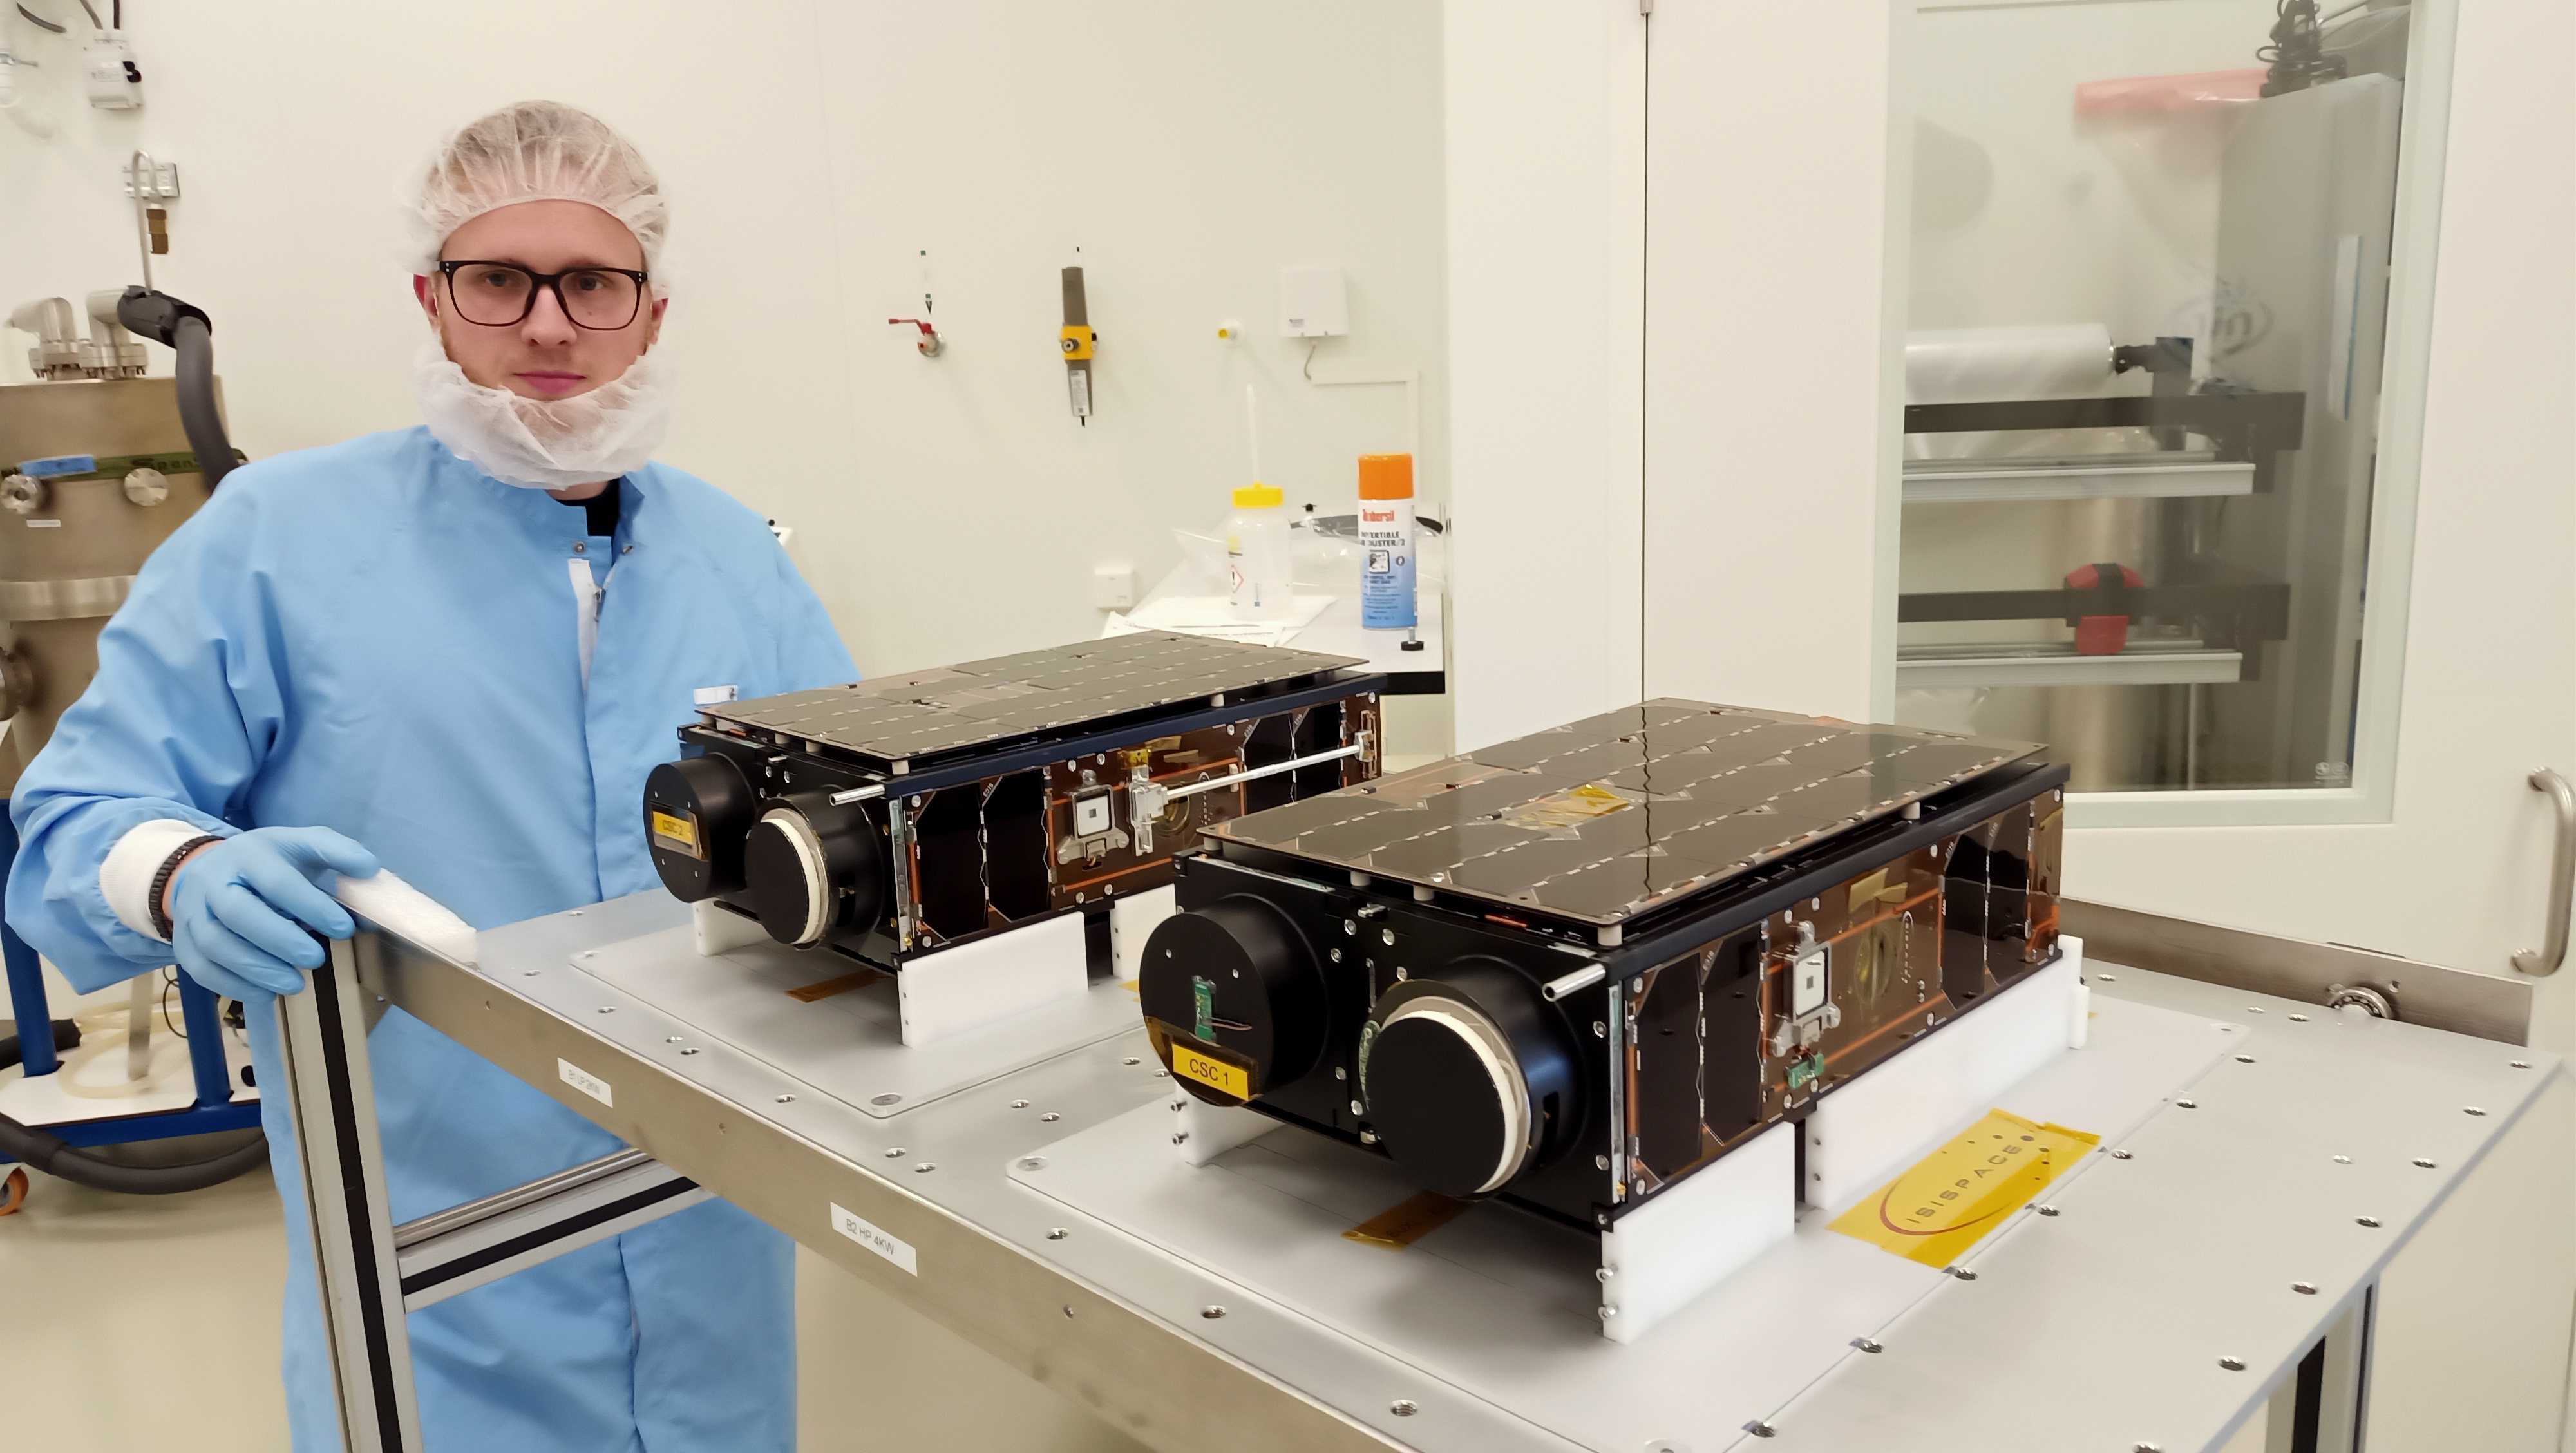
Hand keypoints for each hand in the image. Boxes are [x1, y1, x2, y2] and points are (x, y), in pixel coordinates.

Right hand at [167, 827, 381, 1001]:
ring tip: (295, 984)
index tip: (345, 929)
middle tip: (316, 959)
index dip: (311, 907)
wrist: (208, 870)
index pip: (277, 881)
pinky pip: (201, 969)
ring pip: (215, 945)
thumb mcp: (302, 845)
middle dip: (279, 940)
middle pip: (238, 913)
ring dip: (257, 969)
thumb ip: (338, 851)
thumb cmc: (268, 863)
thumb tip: (370, 869)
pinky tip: (266, 993)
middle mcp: (212, 881)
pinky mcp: (183, 943)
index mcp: (247, 854)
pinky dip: (233, 986)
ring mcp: (192, 913)